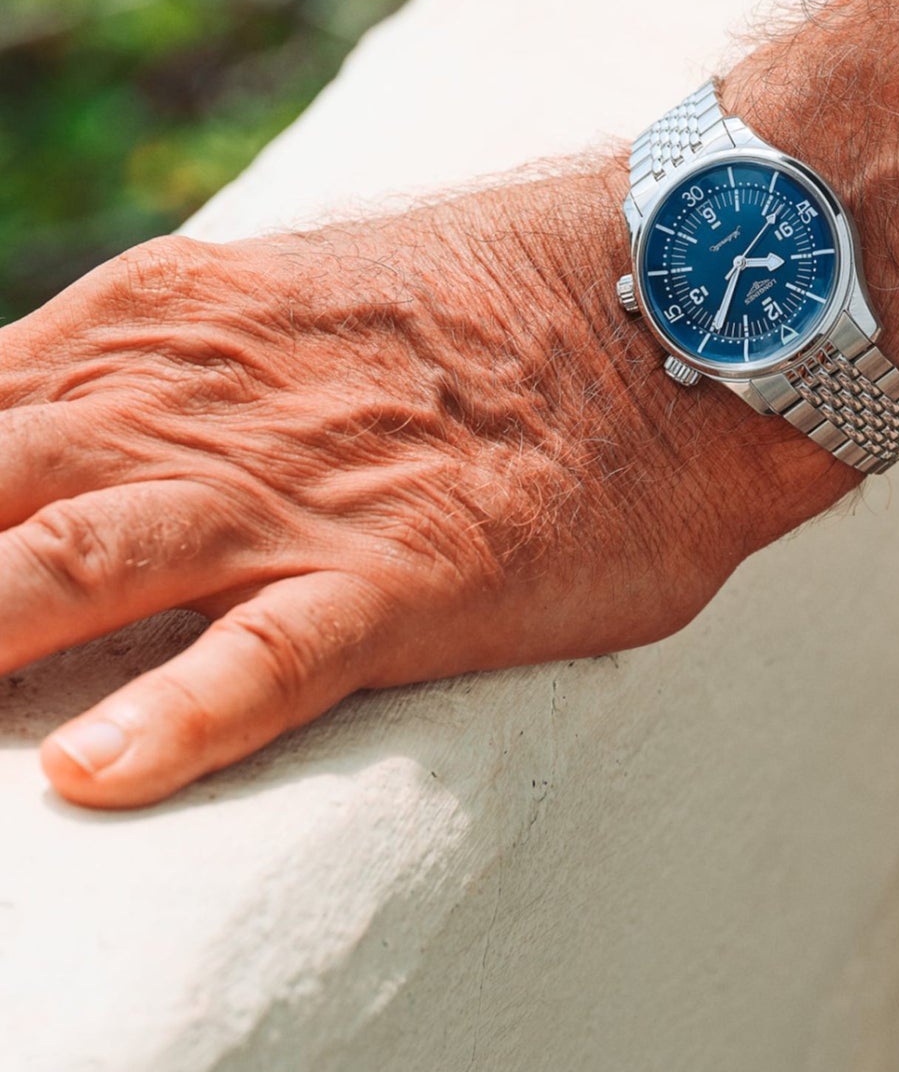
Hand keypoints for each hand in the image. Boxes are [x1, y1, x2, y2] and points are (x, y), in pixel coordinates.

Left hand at [0, 164, 846, 807]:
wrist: (661, 295)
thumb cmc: (470, 317)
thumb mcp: (262, 310)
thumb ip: (133, 376)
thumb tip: (29, 455)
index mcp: (130, 332)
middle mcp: (174, 406)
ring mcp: (283, 490)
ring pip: (59, 572)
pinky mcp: (398, 573)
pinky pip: (262, 656)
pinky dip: (172, 717)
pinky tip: (97, 776)